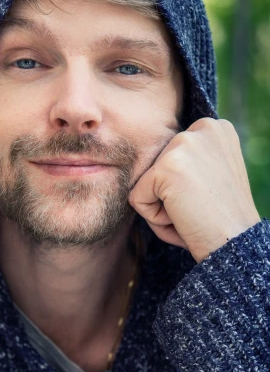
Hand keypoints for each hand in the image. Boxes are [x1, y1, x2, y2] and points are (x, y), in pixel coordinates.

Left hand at [127, 118, 261, 263]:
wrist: (234, 243)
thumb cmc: (219, 218)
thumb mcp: (210, 176)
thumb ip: (186, 162)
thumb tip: (144, 161)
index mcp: (215, 128)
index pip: (170, 156)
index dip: (182, 185)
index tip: (207, 196)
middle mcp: (203, 128)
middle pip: (156, 166)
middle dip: (169, 195)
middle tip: (200, 208)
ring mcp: (185, 144)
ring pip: (145, 182)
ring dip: (161, 206)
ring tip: (191, 213)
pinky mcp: (167, 167)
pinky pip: (137, 198)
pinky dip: (153, 217)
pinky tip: (182, 217)